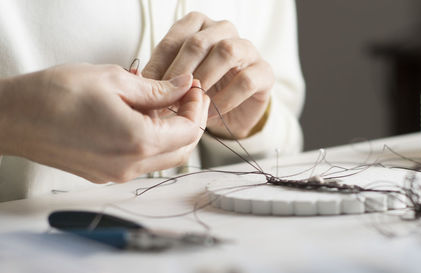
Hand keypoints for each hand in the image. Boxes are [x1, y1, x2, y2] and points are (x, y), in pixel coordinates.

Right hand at [0, 63, 209, 182]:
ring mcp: (116, 174)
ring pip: (164, 157)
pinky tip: (142, 117)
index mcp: (138, 142)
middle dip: (191, 120)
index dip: (197, 107)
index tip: (192, 88)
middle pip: (182, 148)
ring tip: (162, 102)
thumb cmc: (54, 95)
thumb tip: (183, 88)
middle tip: (185, 95)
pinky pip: (142, 161)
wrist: (12, 117)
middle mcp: (130, 165)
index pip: (190, 130)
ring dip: (173, 132)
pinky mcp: (104, 174)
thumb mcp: (113, 80)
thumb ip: (156, 89)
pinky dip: (152, 141)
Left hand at [143, 12, 273, 138]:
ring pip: (227, 52)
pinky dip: (226, 98)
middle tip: (168, 98)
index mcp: (200, 27)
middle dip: (180, 73)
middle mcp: (225, 31)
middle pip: (200, 41)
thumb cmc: (202, 92)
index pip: (176, 37)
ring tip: (192, 102)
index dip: (160, 64)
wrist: (233, 114)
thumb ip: (160, 77)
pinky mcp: (264, 72)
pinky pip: (246, 80)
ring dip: (205, 79)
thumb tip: (137, 80)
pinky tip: (212, 111)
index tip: (149, 90)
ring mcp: (248, 50)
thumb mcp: (176, 83)